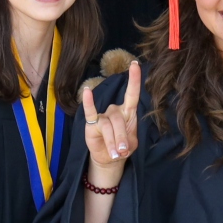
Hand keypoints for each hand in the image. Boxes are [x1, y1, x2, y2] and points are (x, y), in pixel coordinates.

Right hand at [82, 58, 142, 177]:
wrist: (109, 158)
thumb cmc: (121, 147)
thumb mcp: (129, 146)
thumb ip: (127, 142)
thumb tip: (120, 147)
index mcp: (128, 112)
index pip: (132, 94)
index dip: (134, 80)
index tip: (135, 64)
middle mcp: (115, 110)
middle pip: (119, 120)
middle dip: (121, 137)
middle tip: (121, 152)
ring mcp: (103, 115)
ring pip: (108, 125)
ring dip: (112, 142)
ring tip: (114, 154)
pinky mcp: (92, 122)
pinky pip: (90, 111)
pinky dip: (88, 102)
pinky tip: (87, 92)